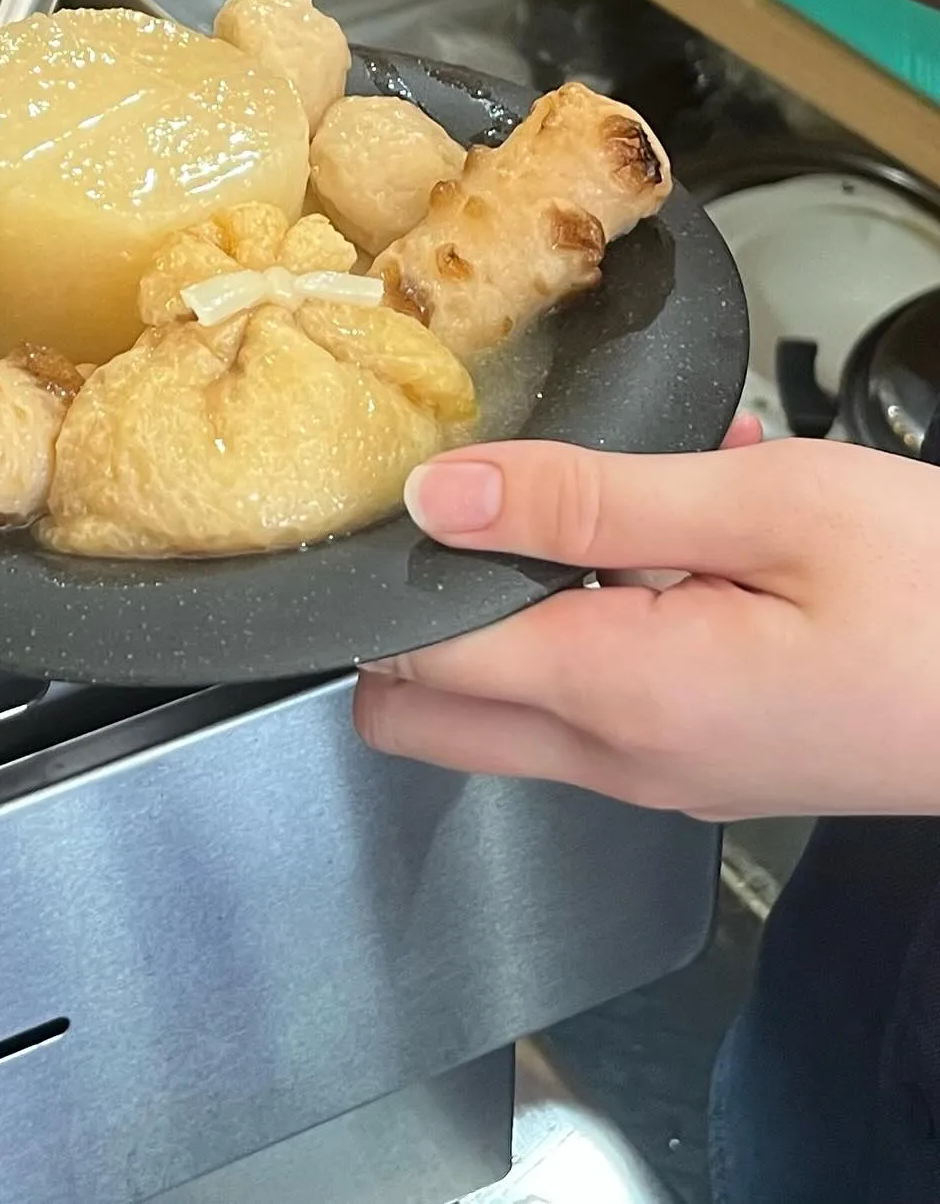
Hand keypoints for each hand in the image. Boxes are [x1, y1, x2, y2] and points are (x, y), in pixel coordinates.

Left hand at [354, 425, 939, 819]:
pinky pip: (595, 699)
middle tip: (463, 514)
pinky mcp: (700, 761)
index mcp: (618, 694)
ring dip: (520, 607)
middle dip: (411, 622)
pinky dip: (596, 624)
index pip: (412, 665)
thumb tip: (439, 496)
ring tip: (606, 504)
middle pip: (430, 716)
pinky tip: (678, 539)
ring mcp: (660, 773)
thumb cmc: (937, 597)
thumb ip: (584, 501)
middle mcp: (620, 758)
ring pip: (508, 705)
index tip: (391, 505)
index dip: (385, 580)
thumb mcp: (762, 506)